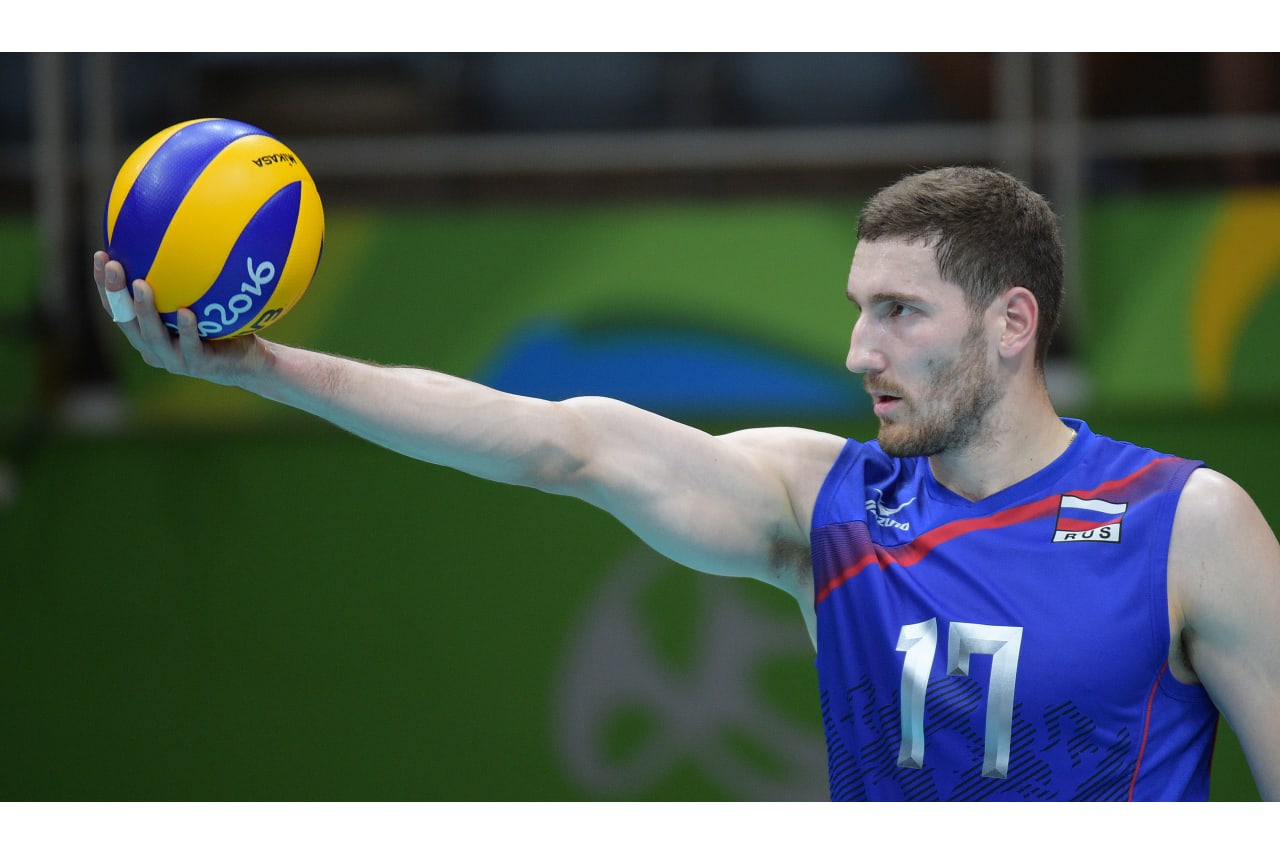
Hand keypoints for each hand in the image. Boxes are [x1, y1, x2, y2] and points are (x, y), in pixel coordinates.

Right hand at [93, 251, 266, 386]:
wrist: (250, 360)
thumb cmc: (221, 325)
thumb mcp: (200, 300)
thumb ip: (182, 280)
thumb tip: (173, 232)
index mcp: (145, 332)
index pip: (117, 308)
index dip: (104, 284)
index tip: (100, 255)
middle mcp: (153, 347)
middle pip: (125, 321)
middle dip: (115, 292)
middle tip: (113, 265)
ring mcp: (174, 359)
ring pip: (152, 336)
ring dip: (144, 309)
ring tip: (141, 285)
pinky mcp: (198, 366)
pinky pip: (191, 346)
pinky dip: (187, 329)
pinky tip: (186, 312)